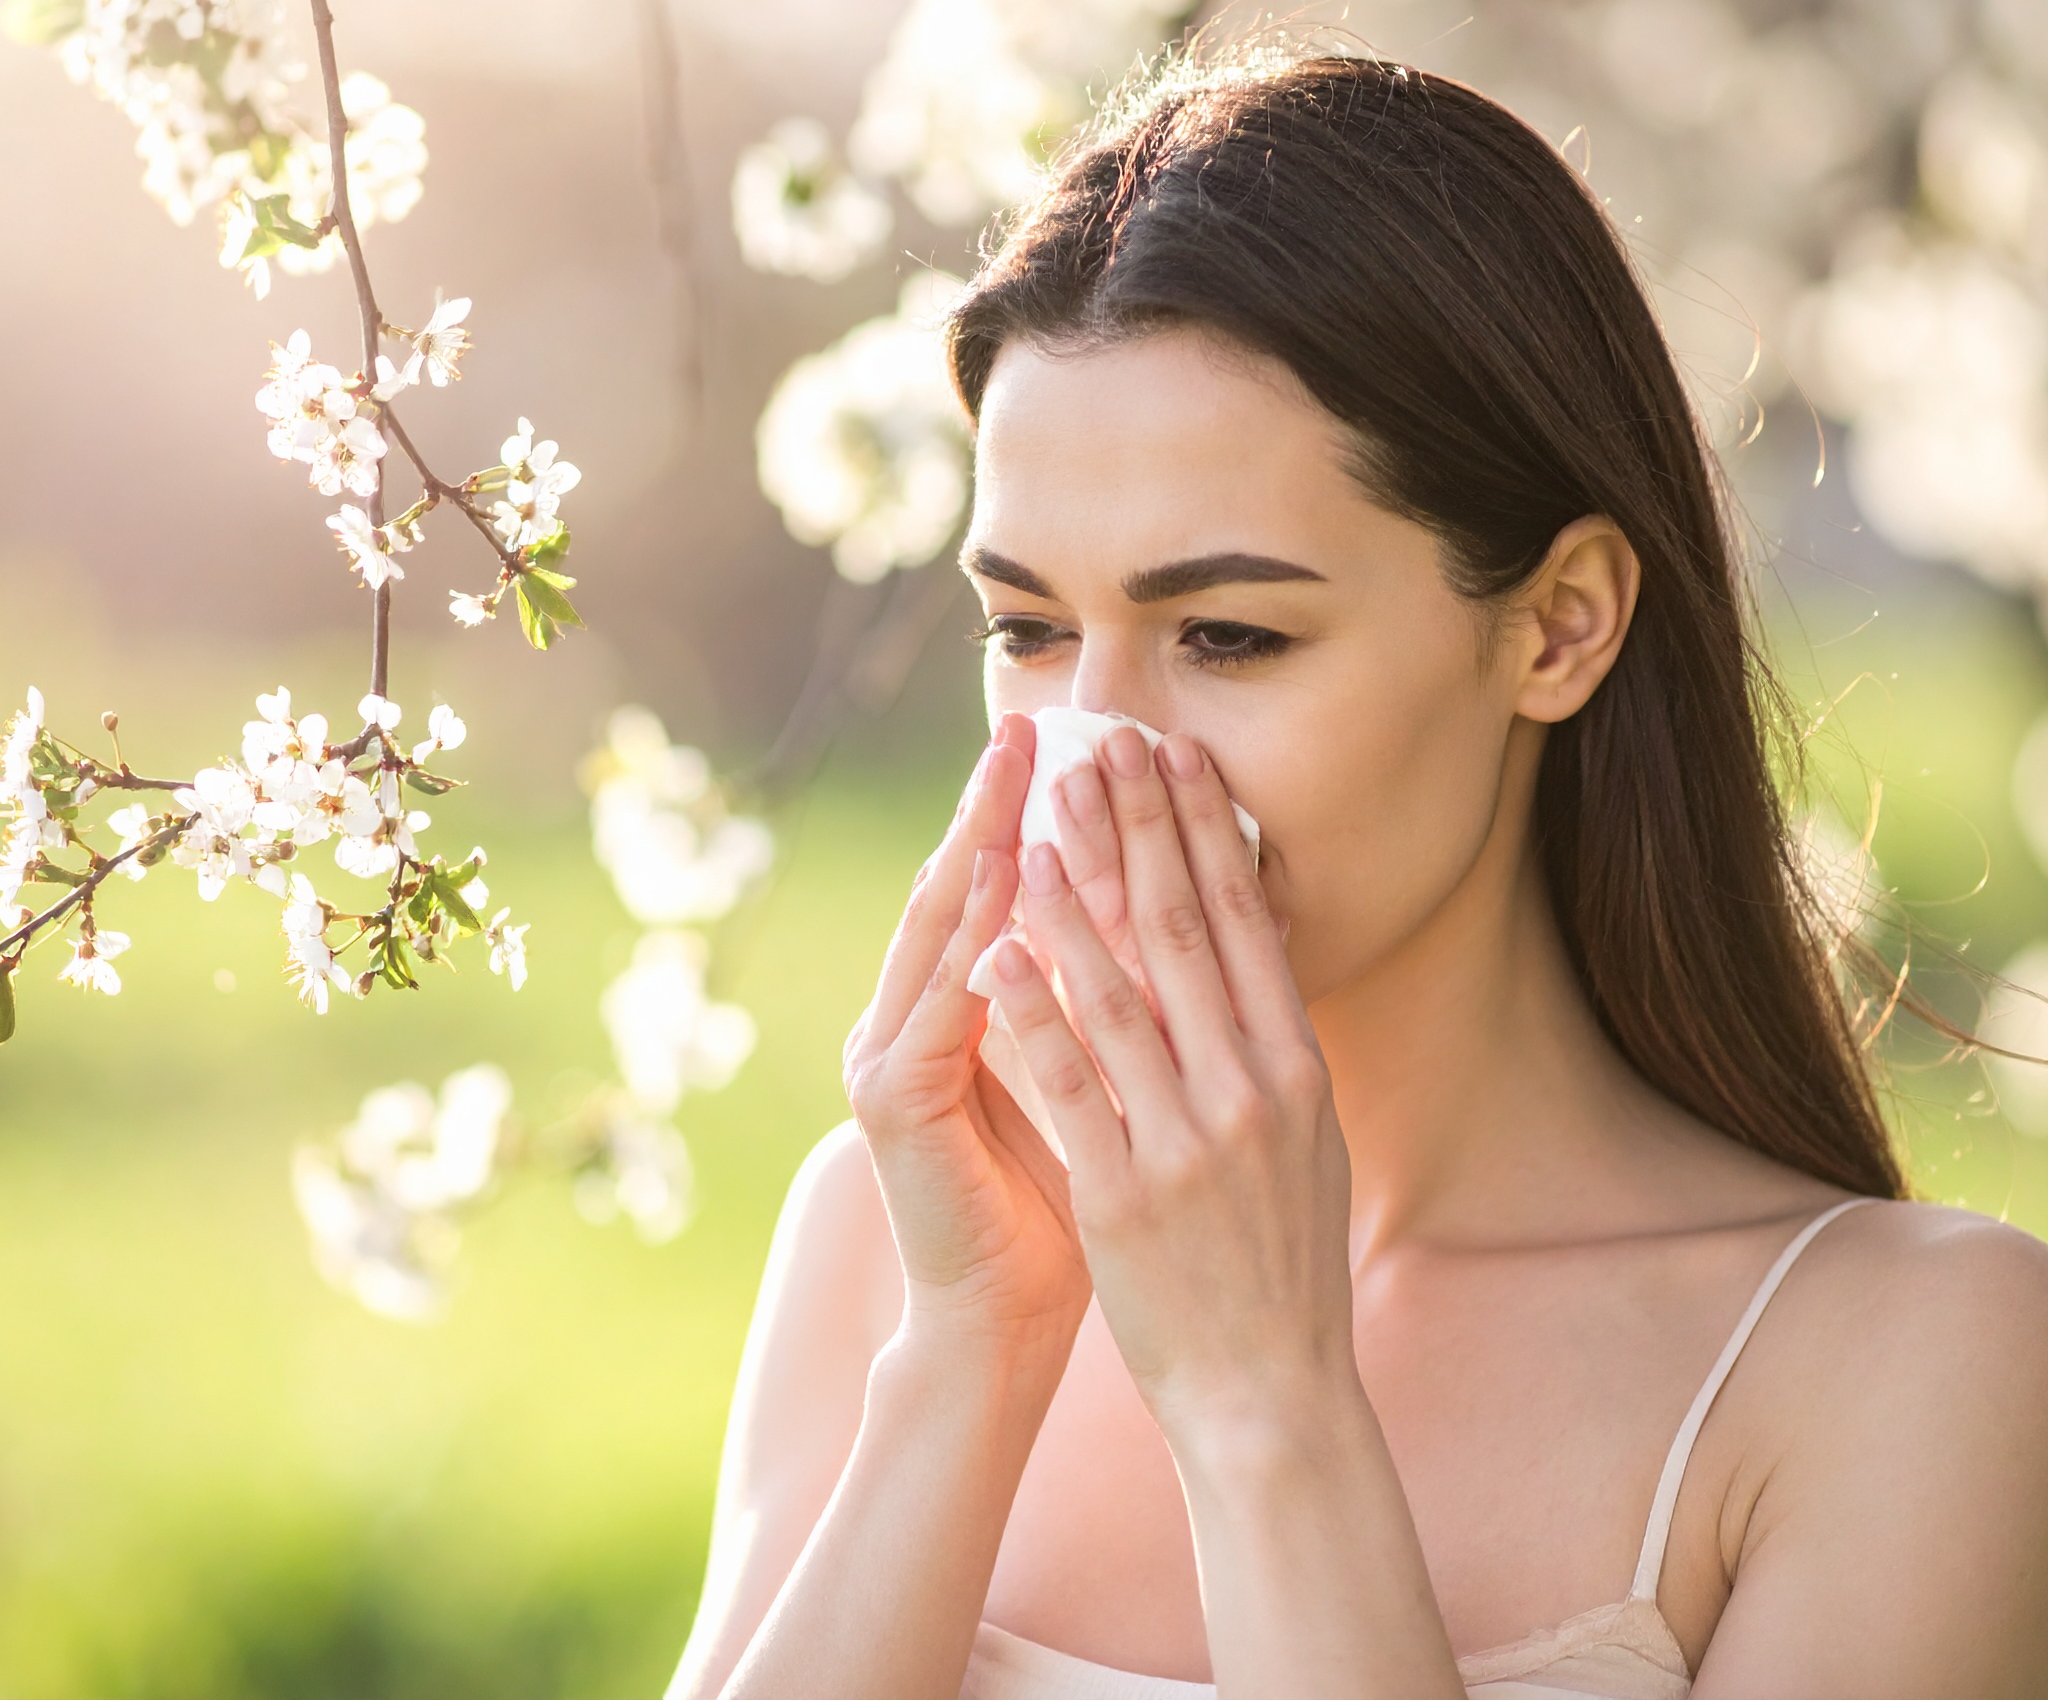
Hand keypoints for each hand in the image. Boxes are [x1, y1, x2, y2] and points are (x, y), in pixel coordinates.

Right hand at [843, 712, 1091, 1359]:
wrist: (1001, 1322)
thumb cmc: (1064, 1214)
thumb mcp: (1097, 1090)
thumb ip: (1102, 1014)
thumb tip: (1158, 929)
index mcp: (961, 1016)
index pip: (1001, 895)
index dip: (1036, 820)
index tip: (1082, 750)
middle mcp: (913, 1019)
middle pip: (961, 890)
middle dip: (998, 806)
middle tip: (1033, 724)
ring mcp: (889, 1053)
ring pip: (939, 929)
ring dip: (978, 848)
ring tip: (1013, 776)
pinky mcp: (892, 1097)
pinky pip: (938, 1002)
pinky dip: (973, 939)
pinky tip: (1004, 884)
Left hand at [982, 727, 1357, 1441]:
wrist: (1271, 1390)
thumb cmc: (1283, 1262)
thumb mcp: (1308, 1142)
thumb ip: (1277, 1046)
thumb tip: (1255, 949)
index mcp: (1295, 1070)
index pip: (1243, 924)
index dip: (1205, 833)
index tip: (1175, 759)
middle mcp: (1248, 1091)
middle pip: (1183, 933)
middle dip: (1139, 831)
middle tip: (1105, 746)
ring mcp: (1185, 1142)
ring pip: (1118, 993)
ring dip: (1072, 900)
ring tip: (1035, 826)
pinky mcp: (1122, 1195)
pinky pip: (1067, 1085)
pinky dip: (1031, 1012)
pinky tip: (995, 952)